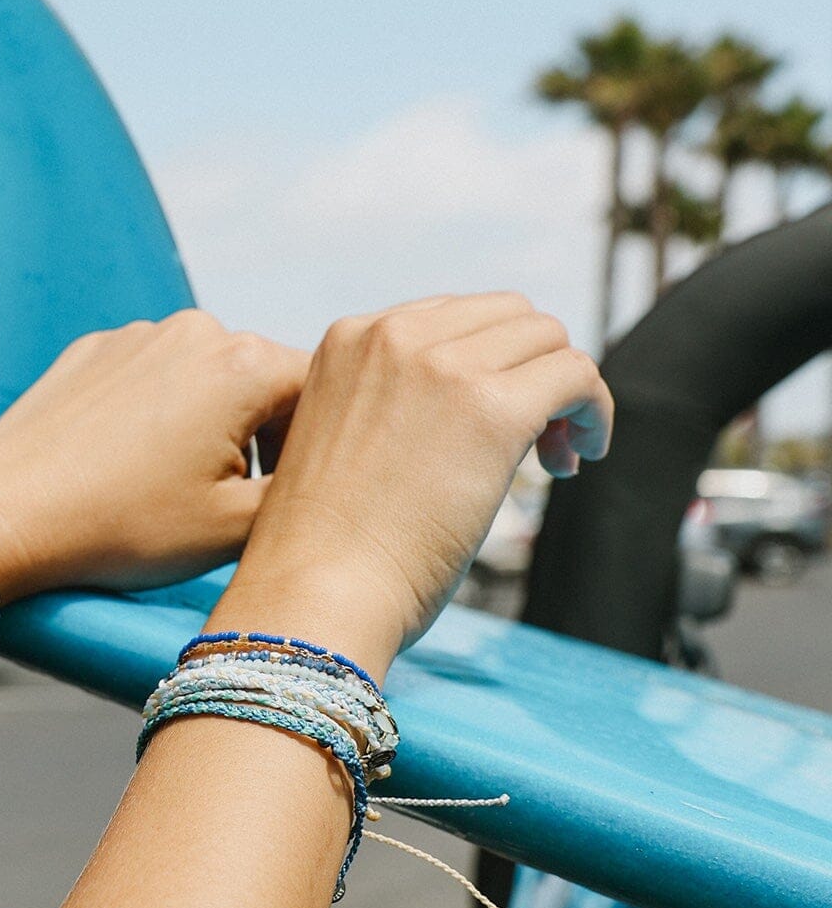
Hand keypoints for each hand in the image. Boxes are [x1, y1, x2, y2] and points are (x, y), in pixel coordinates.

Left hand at [0, 312, 310, 636]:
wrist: (4, 514)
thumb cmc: (121, 527)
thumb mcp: (234, 529)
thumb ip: (304, 493)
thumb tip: (337, 474)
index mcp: (245, 365)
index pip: (324, 394)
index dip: (321, 449)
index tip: (296, 499)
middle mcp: (197, 330)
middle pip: (266, 382)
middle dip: (266, 437)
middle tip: (238, 504)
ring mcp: (139, 334)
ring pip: (208, 379)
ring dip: (212, 425)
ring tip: (177, 489)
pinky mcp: (94, 349)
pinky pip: (152, 378)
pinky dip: (158, 416)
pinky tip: (130, 467)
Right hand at [214, 293, 611, 679]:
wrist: (315, 591)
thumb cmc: (321, 547)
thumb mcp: (339, 441)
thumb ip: (386, 404)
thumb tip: (464, 412)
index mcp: (346, 339)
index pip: (450, 317)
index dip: (487, 364)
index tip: (490, 424)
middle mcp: (392, 336)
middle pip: (507, 316)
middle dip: (530, 369)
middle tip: (536, 442)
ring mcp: (443, 367)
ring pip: (547, 339)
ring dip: (565, 391)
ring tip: (556, 458)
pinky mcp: (492, 410)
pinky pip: (575, 376)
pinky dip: (593, 412)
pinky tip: (581, 460)